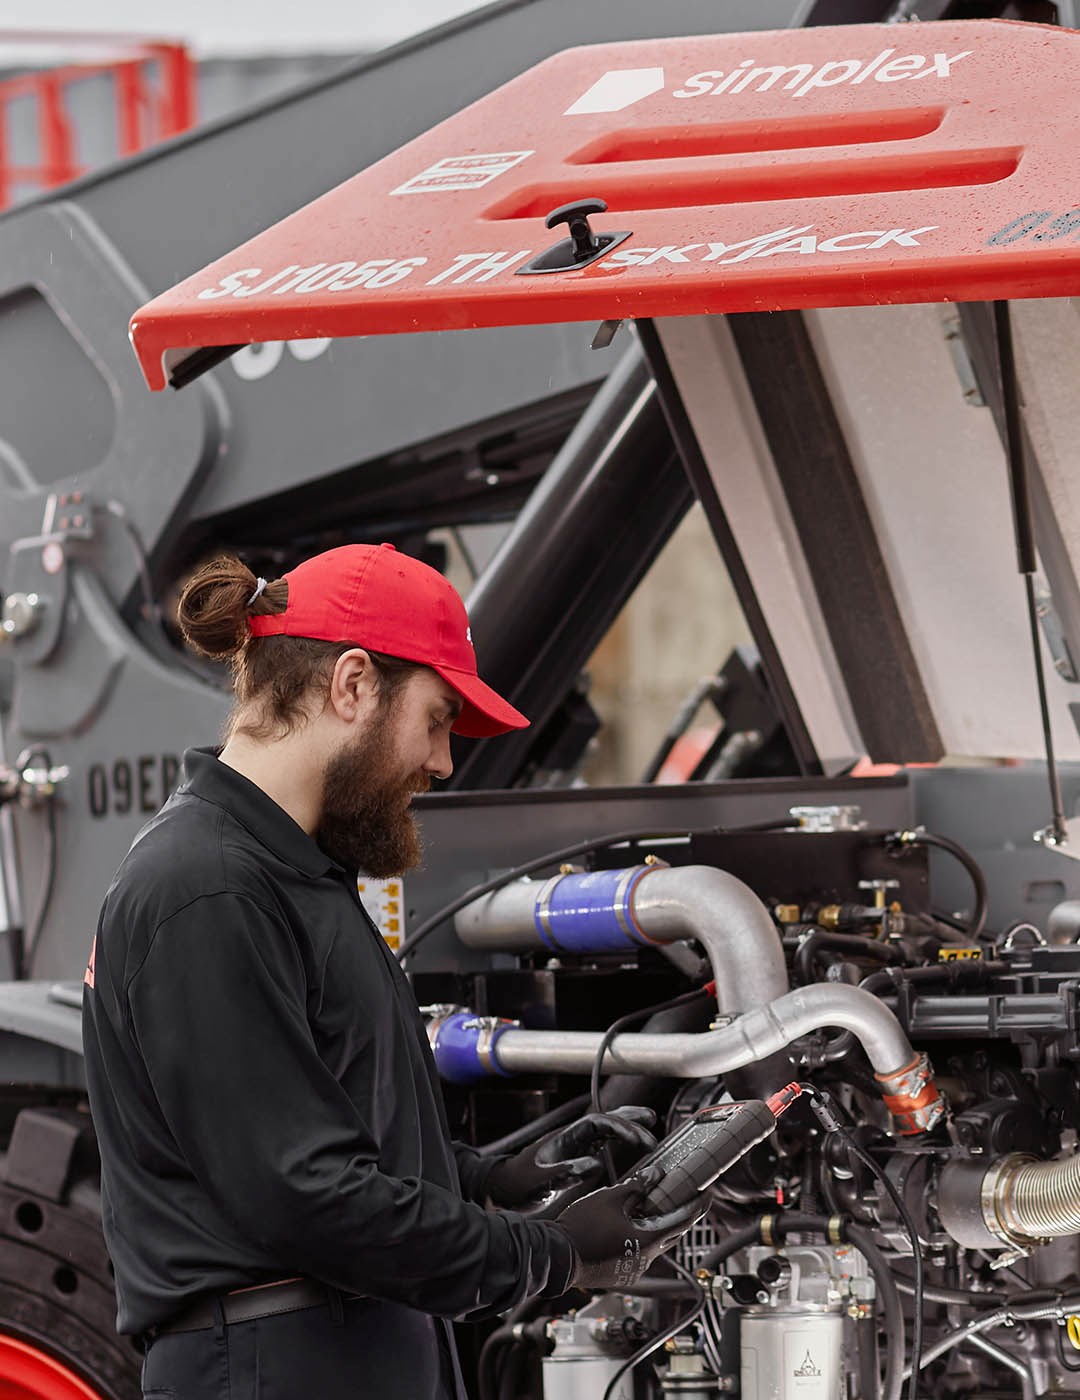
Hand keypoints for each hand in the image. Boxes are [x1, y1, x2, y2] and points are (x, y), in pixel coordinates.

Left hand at [486, 1106, 656, 1209]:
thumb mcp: (541, 1180)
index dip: (621, 1126)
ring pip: (605, 1127)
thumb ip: (566, 1171)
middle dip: (630, 1119)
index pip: (599, 1122)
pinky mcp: (574, 1153)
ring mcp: (573, 1143)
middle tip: (653, 1125)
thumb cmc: (519, 1183)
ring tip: (649, 1125)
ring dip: (627, 1124)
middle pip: (605, 1118)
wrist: (503, 1186)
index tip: (640, 1138)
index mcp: (565, 1137)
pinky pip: (601, 1140)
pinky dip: (618, 1138)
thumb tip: (595, 1164)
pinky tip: (630, 1145)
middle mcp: (571, 1136)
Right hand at [552, 1171, 707, 1290]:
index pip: (683, 1221)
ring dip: (658, 1228)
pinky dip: (642, 1239)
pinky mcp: (621, 1275)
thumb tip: (655, 1175)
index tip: (706, 1194)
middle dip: (679, 1216)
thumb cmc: (581, 1227)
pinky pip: (640, 1255)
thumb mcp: (610, 1198)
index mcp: (647, 1240)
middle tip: (683, 1197)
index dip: (697, 1206)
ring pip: (655, 1246)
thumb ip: (637, 1187)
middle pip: (672, 1235)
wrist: (557, 1255)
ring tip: (653, 1207)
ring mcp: (633, 1270)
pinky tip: (632, 1225)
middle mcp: (645, 1260)